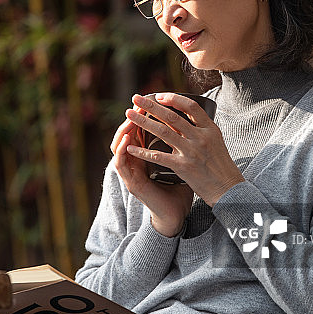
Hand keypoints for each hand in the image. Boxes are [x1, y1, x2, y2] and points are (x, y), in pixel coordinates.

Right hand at [110, 103, 193, 236]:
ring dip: (122, 130)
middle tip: (137, 102)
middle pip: (126, 134)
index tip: (151, 99)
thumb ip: (181, 146)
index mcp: (146, 155)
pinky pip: (120, 164)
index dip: (142, 115)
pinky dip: (122, 150)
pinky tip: (127, 140)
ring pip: (118, 146)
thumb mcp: (180, 162)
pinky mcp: (131, 183)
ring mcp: (131, 172)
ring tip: (129, 117)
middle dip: (132, 116)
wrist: (176, 214)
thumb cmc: (179, 188)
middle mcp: (136, 162)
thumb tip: (194, 124)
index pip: (139, 130)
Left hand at [124, 92, 243, 207]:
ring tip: (129, 114)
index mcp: (210, 129)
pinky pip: (159, 156)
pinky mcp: (183, 167)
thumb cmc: (220, 165)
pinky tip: (131, 147)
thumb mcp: (215, 141)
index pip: (191, 106)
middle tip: (135, 98)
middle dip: (151, 105)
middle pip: (172, 116)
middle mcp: (201, 138)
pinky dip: (143, 151)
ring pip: (162, 131)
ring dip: (143, 121)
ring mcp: (192, 152)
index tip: (158, 95)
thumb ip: (199, 129)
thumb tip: (181, 115)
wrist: (228, 189)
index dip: (173, 99)